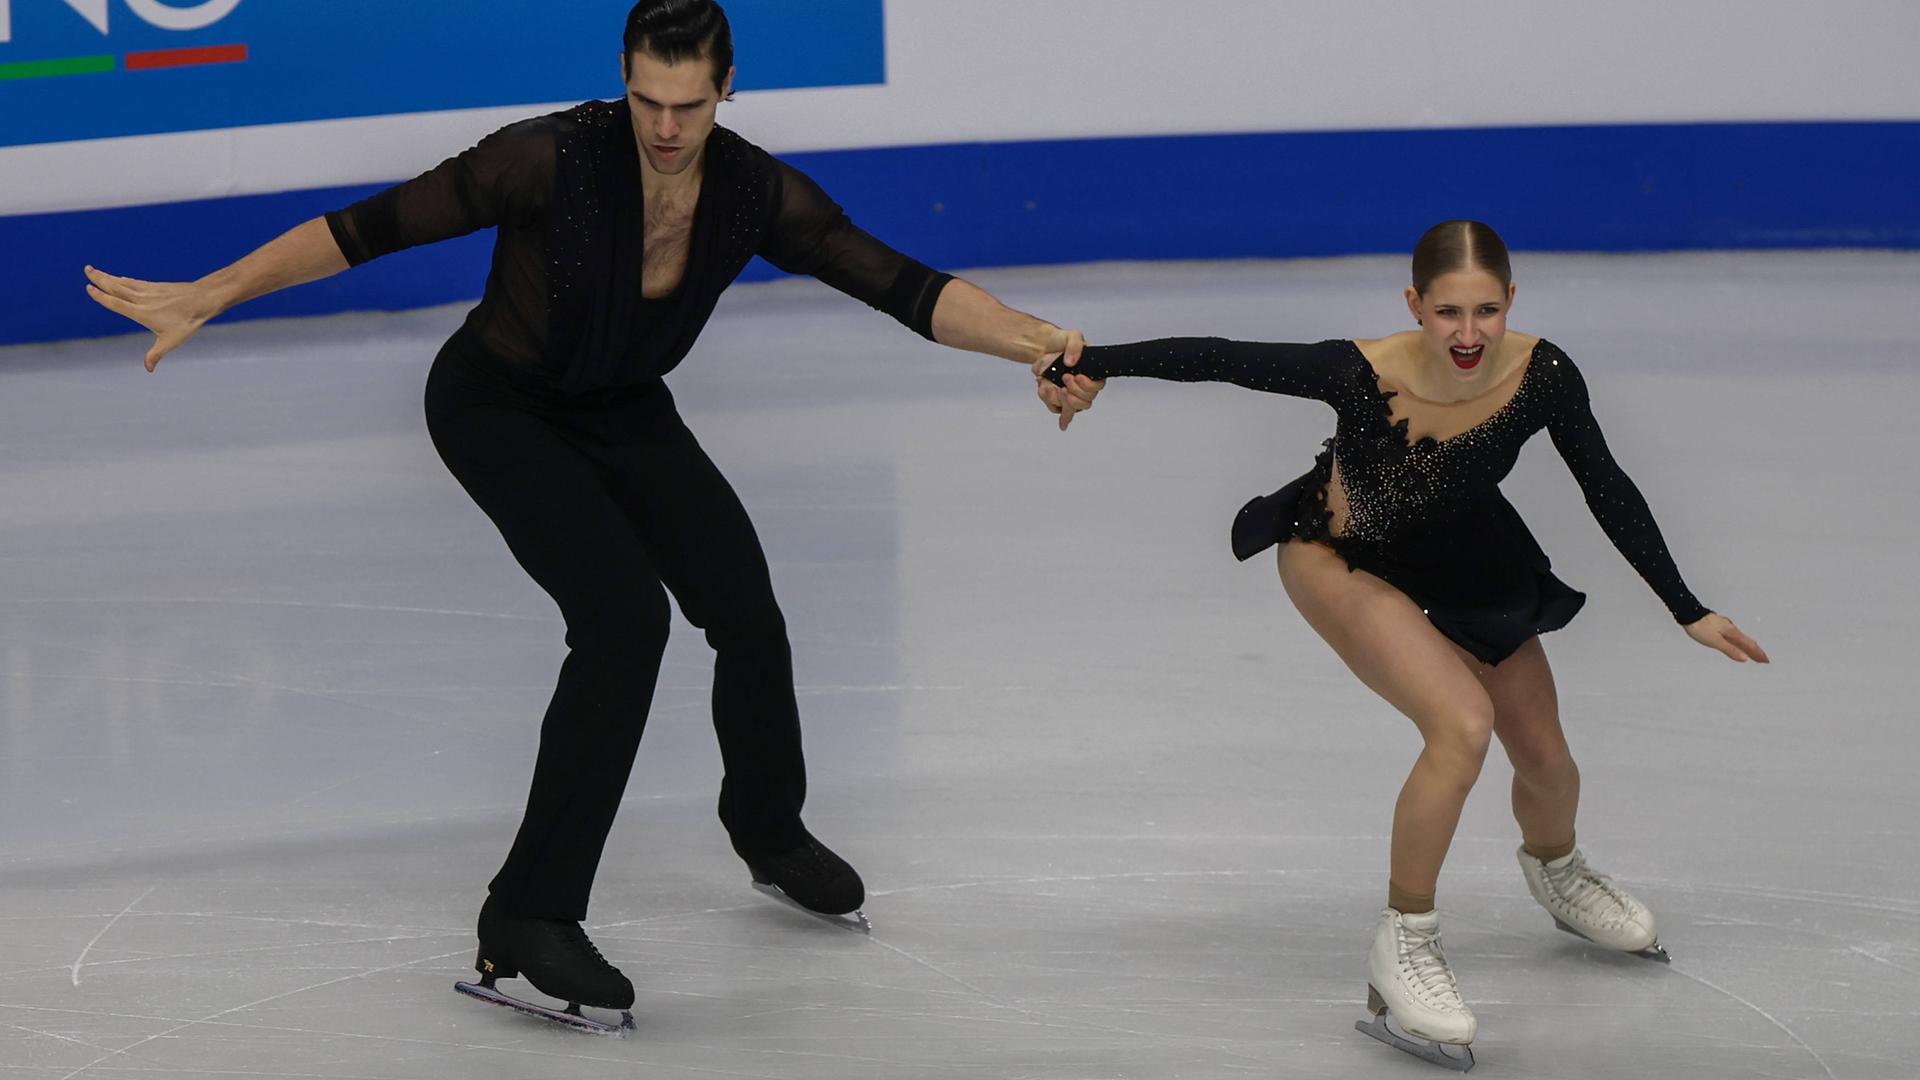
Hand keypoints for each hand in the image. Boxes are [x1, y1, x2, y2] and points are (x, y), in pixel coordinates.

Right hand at [83, 266, 217, 370]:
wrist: (203, 299)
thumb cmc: (187, 321)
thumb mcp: (171, 341)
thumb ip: (156, 354)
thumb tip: (148, 369)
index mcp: (141, 312)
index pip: (116, 303)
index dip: (101, 296)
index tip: (88, 288)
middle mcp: (142, 298)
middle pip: (116, 287)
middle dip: (100, 279)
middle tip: (86, 270)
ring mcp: (148, 290)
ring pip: (123, 282)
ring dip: (108, 276)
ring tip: (95, 270)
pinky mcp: (155, 286)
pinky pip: (135, 282)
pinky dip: (124, 280)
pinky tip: (120, 279)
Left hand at [1031, 328, 1102, 430]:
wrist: (1043, 348)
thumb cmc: (1061, 343)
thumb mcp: (1072, 336)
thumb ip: (1075, 345)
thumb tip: (1072, 361)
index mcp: (1092, 373)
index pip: (1097, 387)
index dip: (1089, 386)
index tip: (1078, 376)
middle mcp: (1083, 387)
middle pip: (1086, 401)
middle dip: (1075, 392)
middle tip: (1065, 378)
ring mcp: (1070, 394)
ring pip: (1072, 408)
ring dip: (1062, 399)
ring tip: (1053, 386)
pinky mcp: (1057, 399)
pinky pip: (1056, 408)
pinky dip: (1049, 400)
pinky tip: (1046, 388)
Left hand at [1684, 612, 1769, 662]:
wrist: (1688, 613)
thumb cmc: (1699, 627)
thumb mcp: (1715, 641)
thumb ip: (1730, 650)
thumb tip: (1744, 658)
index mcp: (1732, 632)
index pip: (1749, 645)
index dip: (1758, 654)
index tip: (1766, 661)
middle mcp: (1731, 629)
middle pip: (1747, 642)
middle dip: (1756, 652)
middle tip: (1763, 660)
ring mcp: (1725, 627)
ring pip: (1741, 639)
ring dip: (1748, 647)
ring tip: (1753, 654)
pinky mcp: (1719, 626)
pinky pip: (1733, 636)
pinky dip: (1739, 643)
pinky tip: (1736, 644)